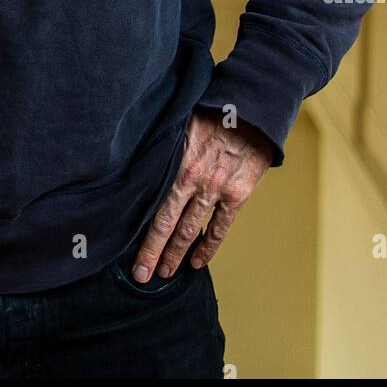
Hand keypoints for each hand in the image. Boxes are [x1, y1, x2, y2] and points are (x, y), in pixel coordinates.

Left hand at [130, 110, 275, 282]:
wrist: (252, 111)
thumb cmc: (213, 113)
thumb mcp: (182, 126)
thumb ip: (167, 151)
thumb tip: (145, 168)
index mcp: (177, 164)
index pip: (155, 209)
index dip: (144, 237)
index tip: (134, 257)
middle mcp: (194, 181)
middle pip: (168, 226)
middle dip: (154, 253)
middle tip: (143, 275)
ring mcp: (216, 190)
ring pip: (192, 230)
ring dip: (178, 254)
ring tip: (166, 272)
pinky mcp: (237, 195)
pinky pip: (220, 227)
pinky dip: (209, 246)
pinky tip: (198, 261)